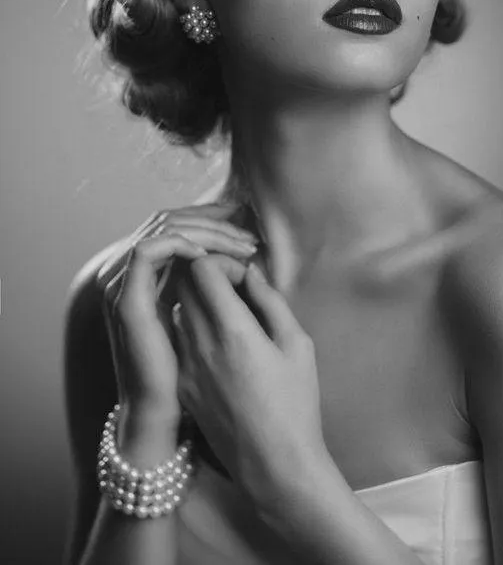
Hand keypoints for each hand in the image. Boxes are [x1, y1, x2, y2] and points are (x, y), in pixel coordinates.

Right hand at [96, 202, 257, 422]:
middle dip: (214, 219)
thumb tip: (246, 256)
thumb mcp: (206, 318)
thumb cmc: (192, 372)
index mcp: (151, 272)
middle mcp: (132, 272)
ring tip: (240, 244)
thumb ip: (214, 284)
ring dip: (205, 230)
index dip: (212, 215)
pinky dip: (180, 245)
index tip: (249, 221)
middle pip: (171, 218)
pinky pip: (148, 252)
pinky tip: (209, 257)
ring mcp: (124, 283)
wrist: (164, 414)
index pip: (178, 222)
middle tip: (250, 229)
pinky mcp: (125, 300)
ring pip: (163, 227)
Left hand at [172, 255, 326, 505]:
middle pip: (183, 283)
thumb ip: (271, 302)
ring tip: (227, 312)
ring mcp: (186, 366)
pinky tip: (218, 341)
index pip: (201, 268)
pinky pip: (177, 339)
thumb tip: (251, 273)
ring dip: (197, 300)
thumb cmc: (296, 404)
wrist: (274, 466)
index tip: (243, 275)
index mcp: (233, 330)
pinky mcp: (182, 385)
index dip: (221, 261)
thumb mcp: (298, 344)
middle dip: (206, 273)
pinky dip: (192, 327)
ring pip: (177, 309)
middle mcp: (200, 344)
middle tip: (233, 286)